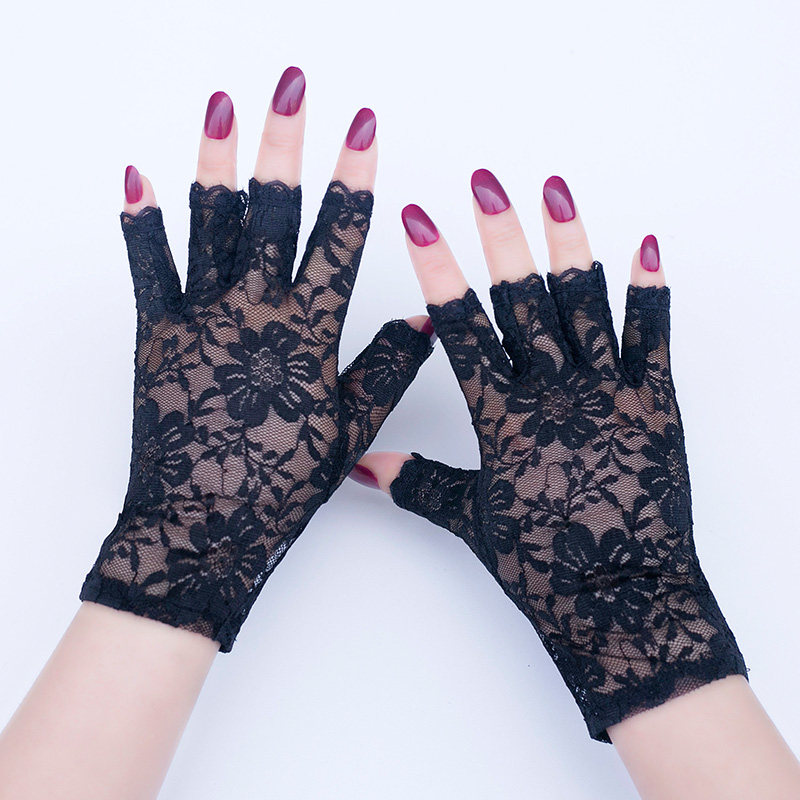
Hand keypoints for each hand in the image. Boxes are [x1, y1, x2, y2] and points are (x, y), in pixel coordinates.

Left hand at [81, 70, 433, 650]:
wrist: (203, 525)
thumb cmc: (280, 483)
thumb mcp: (349, 429)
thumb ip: (387, 368)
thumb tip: (427, 319)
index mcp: (307, 332)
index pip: (338, 239)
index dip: (353, 178)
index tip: (363, 129)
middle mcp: (255, 312)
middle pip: (272, 211)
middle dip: (286, 142)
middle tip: (293, 87)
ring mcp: (201, 317)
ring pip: (210, 224)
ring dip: (216, 160)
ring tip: (224, 107)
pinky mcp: (157, 334)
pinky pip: (148, 268)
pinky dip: (140, 221)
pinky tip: (136, 177)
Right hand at [355, 170, 744, 740]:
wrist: (623, 604)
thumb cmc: (544, 566)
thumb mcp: (472, 523)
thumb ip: (419, 484)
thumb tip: (365, 467)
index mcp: (503, 418)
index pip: (462, 329)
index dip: (438, 270)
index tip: (420, 221)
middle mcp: (553, 395)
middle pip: (521, 301)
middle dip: (500, 236)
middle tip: (486, 181)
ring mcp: (608, 396)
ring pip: (584, 306)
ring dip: (569, 244)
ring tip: (554, 191)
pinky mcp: (655, 408)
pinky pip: (653, 340)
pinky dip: (650, 292)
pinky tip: (646, 247)